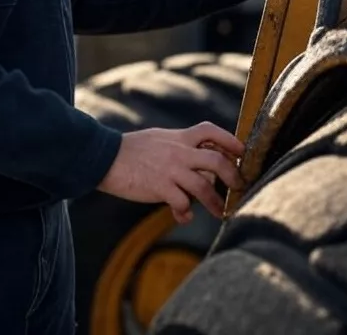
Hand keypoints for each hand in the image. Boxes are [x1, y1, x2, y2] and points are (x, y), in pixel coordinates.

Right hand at [97, 122, 245, 223]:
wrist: (104, 158)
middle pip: (216, 160)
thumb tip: (199, 162)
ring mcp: (170, 169)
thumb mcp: (159, 139)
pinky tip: (183, 216)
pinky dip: (185, 213)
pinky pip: (182, 203)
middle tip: (239, 186)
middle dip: (233, 176)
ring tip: (221, 212)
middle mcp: (178, 151)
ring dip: (215, 203)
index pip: (210, 131)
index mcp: (178, 137)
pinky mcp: (159, 187)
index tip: (242, 152)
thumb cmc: (131, 151)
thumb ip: (179, 147)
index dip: (230, 140)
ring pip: (204, 187)